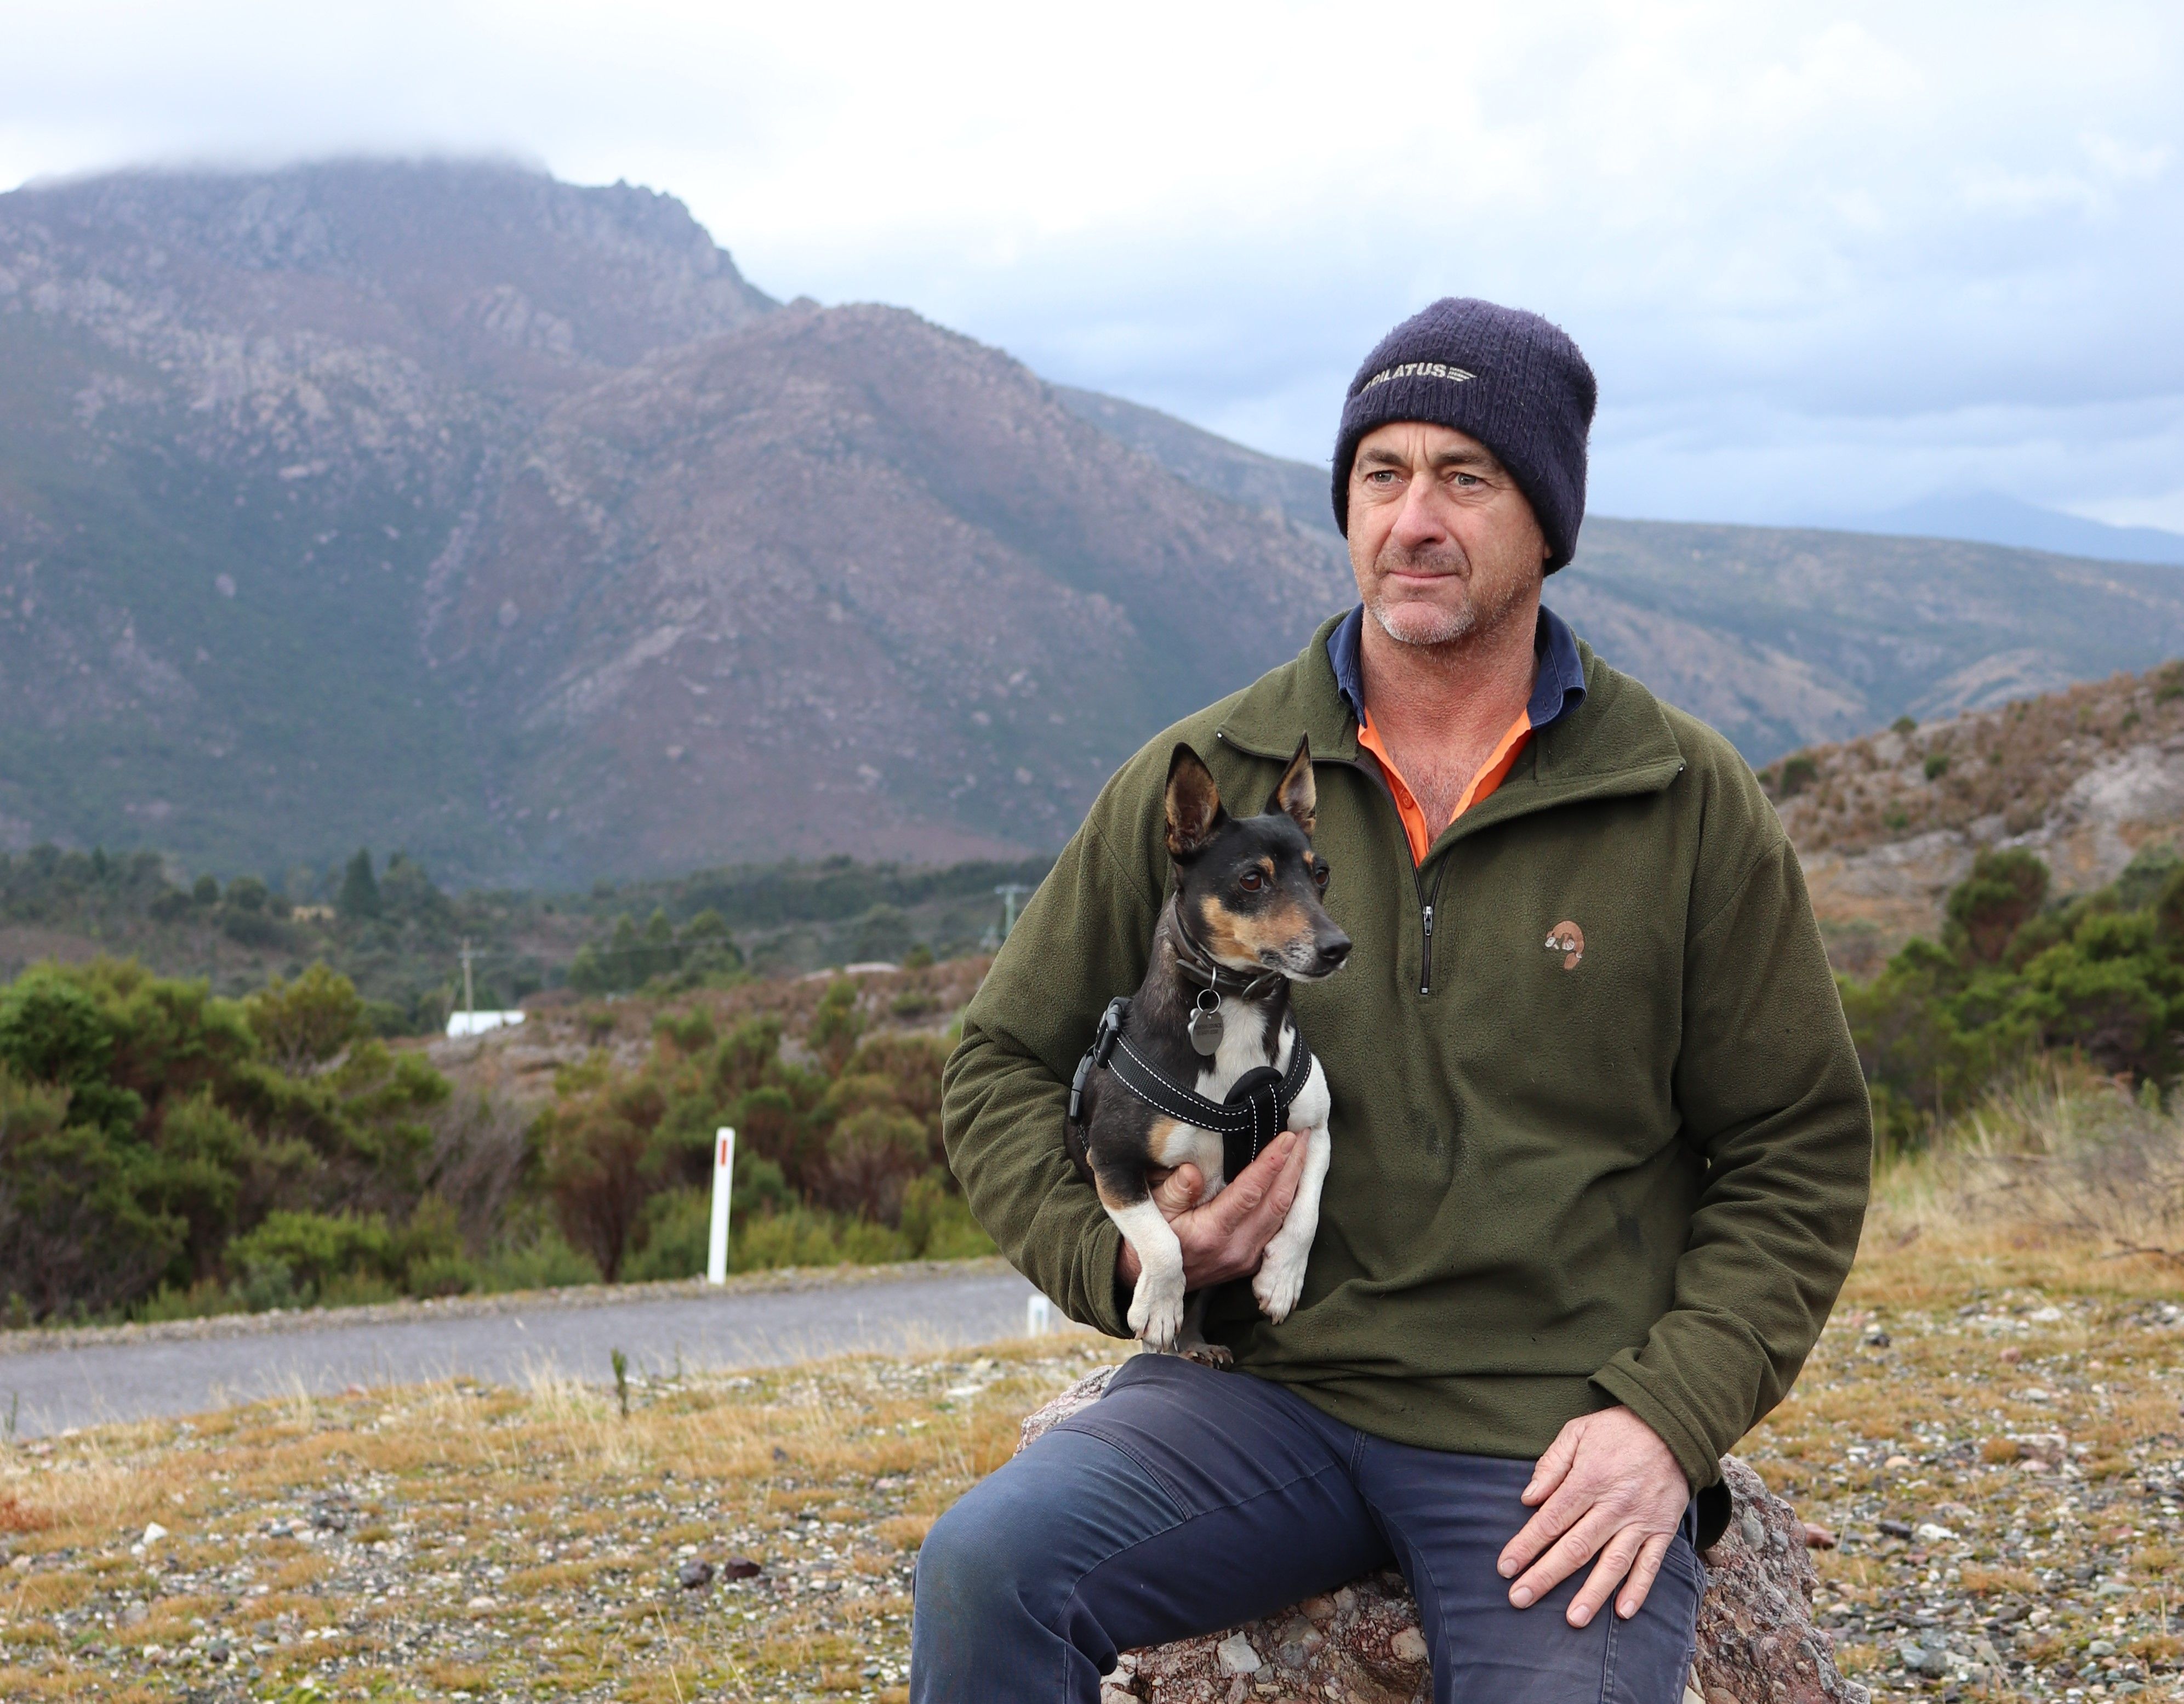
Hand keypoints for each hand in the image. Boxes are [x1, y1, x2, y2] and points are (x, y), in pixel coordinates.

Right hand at [1115, 1131, 1304, 1290]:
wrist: (1152, 1279)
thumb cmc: (1151, 1236)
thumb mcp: (1154, 1210)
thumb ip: (1174, 1191)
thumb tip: (1192, 1171)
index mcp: (1211, 1233)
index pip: (1251, 1192)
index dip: (1272, 1163)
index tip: (1288, 1138)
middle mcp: (1235, 1248)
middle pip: (1278, 1203)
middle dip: (1295, 1166)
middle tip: (1307, 1136)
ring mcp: (1247, 1258)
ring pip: (1284, 1218)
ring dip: (1297, 1183)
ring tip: (1306, 1152)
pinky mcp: (1251, 1262)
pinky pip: (1280, 1230)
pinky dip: (1291, 1204)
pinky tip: (1295, 1182)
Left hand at [1496, 1407, 1689, 1626]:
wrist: (1673, 1427)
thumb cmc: (1618, 1429)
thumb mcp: (1577, 1432)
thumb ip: (1551, 1465)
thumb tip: (1528, 1499)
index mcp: (1588, 1480)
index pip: (1550, 1520)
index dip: (1526, 1546)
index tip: (1505, 1567)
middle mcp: (1614, 1505)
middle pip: (1575, 1547)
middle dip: (1545, 1576)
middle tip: (1520, 1599)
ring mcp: (1640, 1520)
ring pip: (1613, 1563)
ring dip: (1592, 1594)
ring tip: (1572, 1619)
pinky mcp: (1663, 1529)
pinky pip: (1651, 1564)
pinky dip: (1639, 1589)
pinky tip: (1623, 1612)